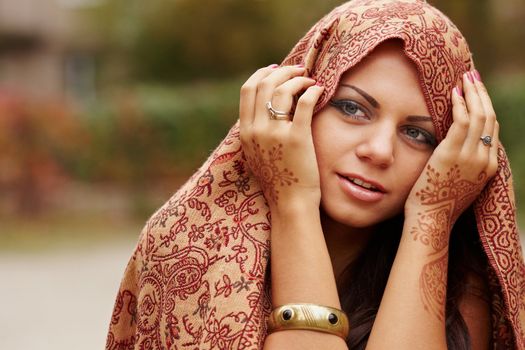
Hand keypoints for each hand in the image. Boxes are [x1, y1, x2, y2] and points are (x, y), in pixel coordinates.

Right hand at [239, 64, 324, 212]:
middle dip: (283, 71)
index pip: (248, 90)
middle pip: (264, 84)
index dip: (262, 74)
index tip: (276, 69)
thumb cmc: (277, 179)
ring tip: (310, 80)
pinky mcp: (297, 138)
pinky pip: (304, 103)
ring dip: (298, 79)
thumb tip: (266, 106)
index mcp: (245, 132)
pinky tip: (319, 90)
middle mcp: (256, 130)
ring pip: (282, 90)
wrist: (290, 203)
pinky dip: (312, 91)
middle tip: (299, 70)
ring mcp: (275, 134)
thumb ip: (256, 131)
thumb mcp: (256, 154)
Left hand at [406, 70, 498, 234]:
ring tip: (465, 76)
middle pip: (490, 118)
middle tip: (473, 76)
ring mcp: (470, 157)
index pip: (493, 130)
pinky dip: (459, 104)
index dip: (486, 108)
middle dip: (482, 94)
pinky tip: (453, 92)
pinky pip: (460, 121)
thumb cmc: (438, 205)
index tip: (478, 93)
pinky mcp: (451, 154)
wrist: (431, 220)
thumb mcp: (459, 183)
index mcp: (489, 167)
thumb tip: (455, 149)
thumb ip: (463, 164)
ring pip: (478, 115)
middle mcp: (484, 160)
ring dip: (472, 92)